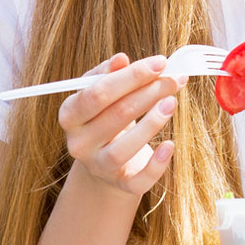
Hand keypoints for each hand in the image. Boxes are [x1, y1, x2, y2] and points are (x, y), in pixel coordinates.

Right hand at [56, 53, 180, 197]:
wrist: (107, 163)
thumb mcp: (102, 94)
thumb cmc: (107, 118)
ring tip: (172, 102)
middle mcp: (79, 143)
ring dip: (152, 123)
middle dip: (149, 92)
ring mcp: (98, 167)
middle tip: (174, 79)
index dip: (131, 76)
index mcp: (70, 115)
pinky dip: (157, 164)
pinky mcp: (121, 185)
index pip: (98, 93)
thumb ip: (109, 74)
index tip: (160, 63)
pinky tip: (170, 145)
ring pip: (123, 148)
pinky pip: (139, 180)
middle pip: (115, 115)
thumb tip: (121, 59)